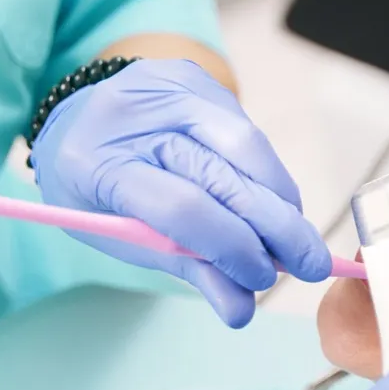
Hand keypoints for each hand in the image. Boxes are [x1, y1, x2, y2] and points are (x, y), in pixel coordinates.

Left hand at [31, 59, 331, 326]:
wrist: (77, 118)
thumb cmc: (96, 190)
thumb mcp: (124, 238)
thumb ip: (186, 268)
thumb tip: (242, 310)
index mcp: (102, 165)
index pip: (183, 208)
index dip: (231, 246)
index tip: (262, 279)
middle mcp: (138, 117)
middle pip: (226, 173)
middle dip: (278, 226)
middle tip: (311, 265)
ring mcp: (171, 89)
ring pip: (248, 146)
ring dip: (281, 199)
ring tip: (296, 239)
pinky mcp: (198, 79)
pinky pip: (248, 131)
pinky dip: (268, 176)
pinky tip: (275, 204)